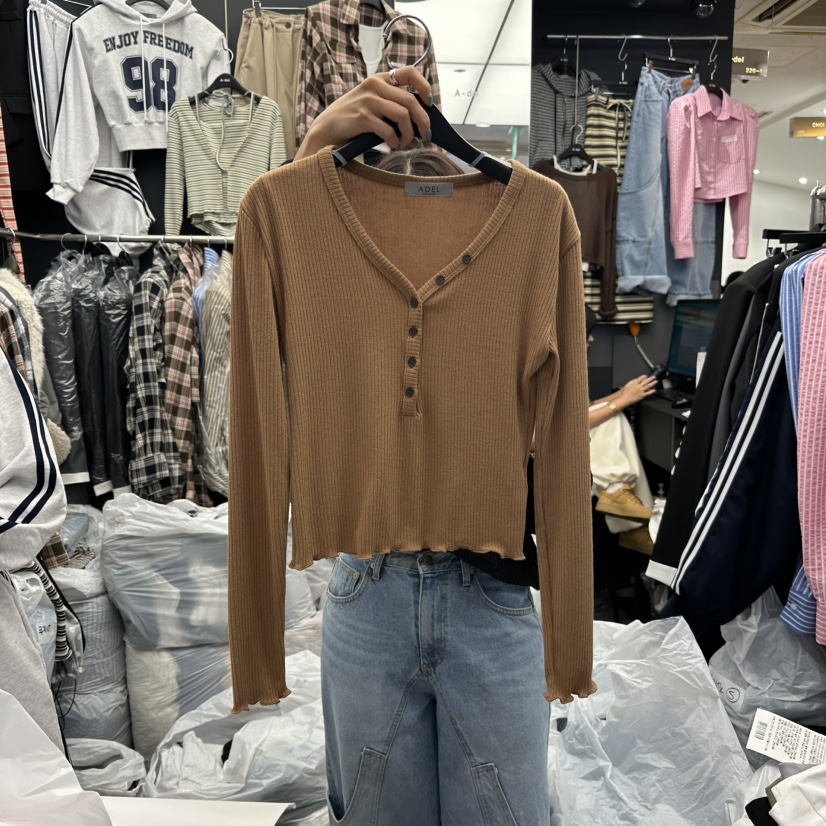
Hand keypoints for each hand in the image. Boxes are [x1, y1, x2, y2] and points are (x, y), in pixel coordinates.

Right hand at [295, 66, 431, 159]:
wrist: (327, 128)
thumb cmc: (353, 119)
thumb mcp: (373, 104)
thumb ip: (392, 107)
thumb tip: (419, 124)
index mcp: (379, 79)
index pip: (409, 73)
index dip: (424, 86)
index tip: (429, 102)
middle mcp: (374, 85)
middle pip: (411, 101)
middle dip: (423, 121)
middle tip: (426, 136)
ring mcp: (368, 101)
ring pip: (403, 116)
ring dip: (409, 134)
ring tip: (405, 143)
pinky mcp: (363, 117)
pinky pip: (389, 131)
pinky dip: (395, 141)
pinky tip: (393, 145)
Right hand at [618, 375, 657, 406]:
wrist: (624, 399)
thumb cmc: (625, 393)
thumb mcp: (627, 385)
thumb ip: (632, 381)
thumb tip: (636, 379)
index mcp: (634, 383)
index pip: (640, 378)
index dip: (644, 376)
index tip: (646, 376)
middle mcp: (638, 386)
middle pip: (645, 381)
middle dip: (650, 379)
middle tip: (654, 377)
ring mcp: (640, 391)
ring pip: (648, 386)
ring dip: (652, 383)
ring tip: (656, 381)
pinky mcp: (642, 396)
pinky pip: (648, 393)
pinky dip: (651, 391)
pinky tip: (654, 390)